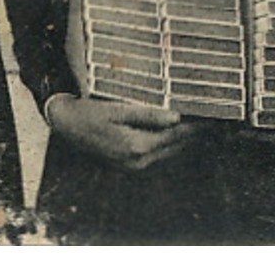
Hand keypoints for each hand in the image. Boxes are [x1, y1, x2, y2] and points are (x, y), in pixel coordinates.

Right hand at [45, 94, 199, 170]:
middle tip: (207, 117)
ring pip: (167, 152)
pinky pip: (155, 155)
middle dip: (191, 133)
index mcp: (136, 146)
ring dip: (179, 139)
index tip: (210, 117)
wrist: (64, 124)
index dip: (195, 126)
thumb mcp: (116, 109)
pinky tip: (170, 130)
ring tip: (194, 123)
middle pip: (174, 147)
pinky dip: (165, 143)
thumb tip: (176, 117)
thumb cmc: (88, 112)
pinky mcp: (128, 165)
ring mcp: (132, 166)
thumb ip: (147, 115)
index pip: (175, 136)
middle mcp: (137, 161)